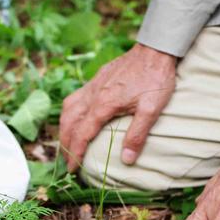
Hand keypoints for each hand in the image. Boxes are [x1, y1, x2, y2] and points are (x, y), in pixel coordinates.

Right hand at [59, 43, 176, 170]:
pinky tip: (75, 118)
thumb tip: (126, 160)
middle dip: (65, 144)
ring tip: (66, 143)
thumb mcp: (151, 110)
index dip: (75, 154)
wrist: (155, 49)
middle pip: (69, 123)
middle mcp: (93, 95)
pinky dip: (69, 112)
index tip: (73, 170)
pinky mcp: (97, 79)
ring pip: (68, 109)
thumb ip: (137, 135)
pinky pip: (75, 98)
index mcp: (103, 105)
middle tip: (68, 162)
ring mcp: (93, 85)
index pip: (81, 134)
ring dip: (64, 128)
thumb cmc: (156, 79)